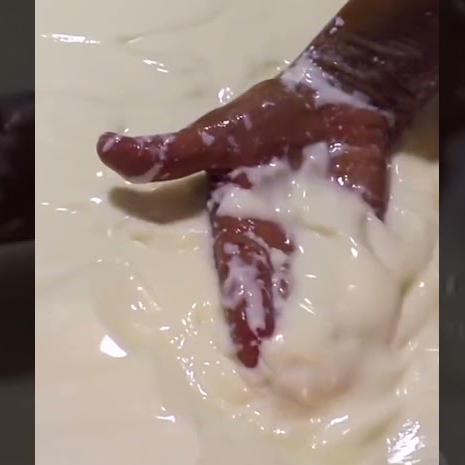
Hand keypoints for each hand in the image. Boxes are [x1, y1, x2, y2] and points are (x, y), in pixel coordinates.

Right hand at [96, 77, 394, 367]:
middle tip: (286, 374)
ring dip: (314, 318)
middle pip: (276, 289)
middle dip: (277, 328)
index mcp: (239, 220)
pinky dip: (356, 289)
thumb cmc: (269, 113)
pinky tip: (361, 323)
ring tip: (320, 360)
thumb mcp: (213, 135)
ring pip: (313, 284)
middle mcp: (277, 233)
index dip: (243, 312)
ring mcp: (319, 231)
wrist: (336, 90)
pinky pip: (355, 262)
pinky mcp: (359, 225)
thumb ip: (169, 154)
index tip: (247, 353)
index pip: (238, 274)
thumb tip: (103, 148)